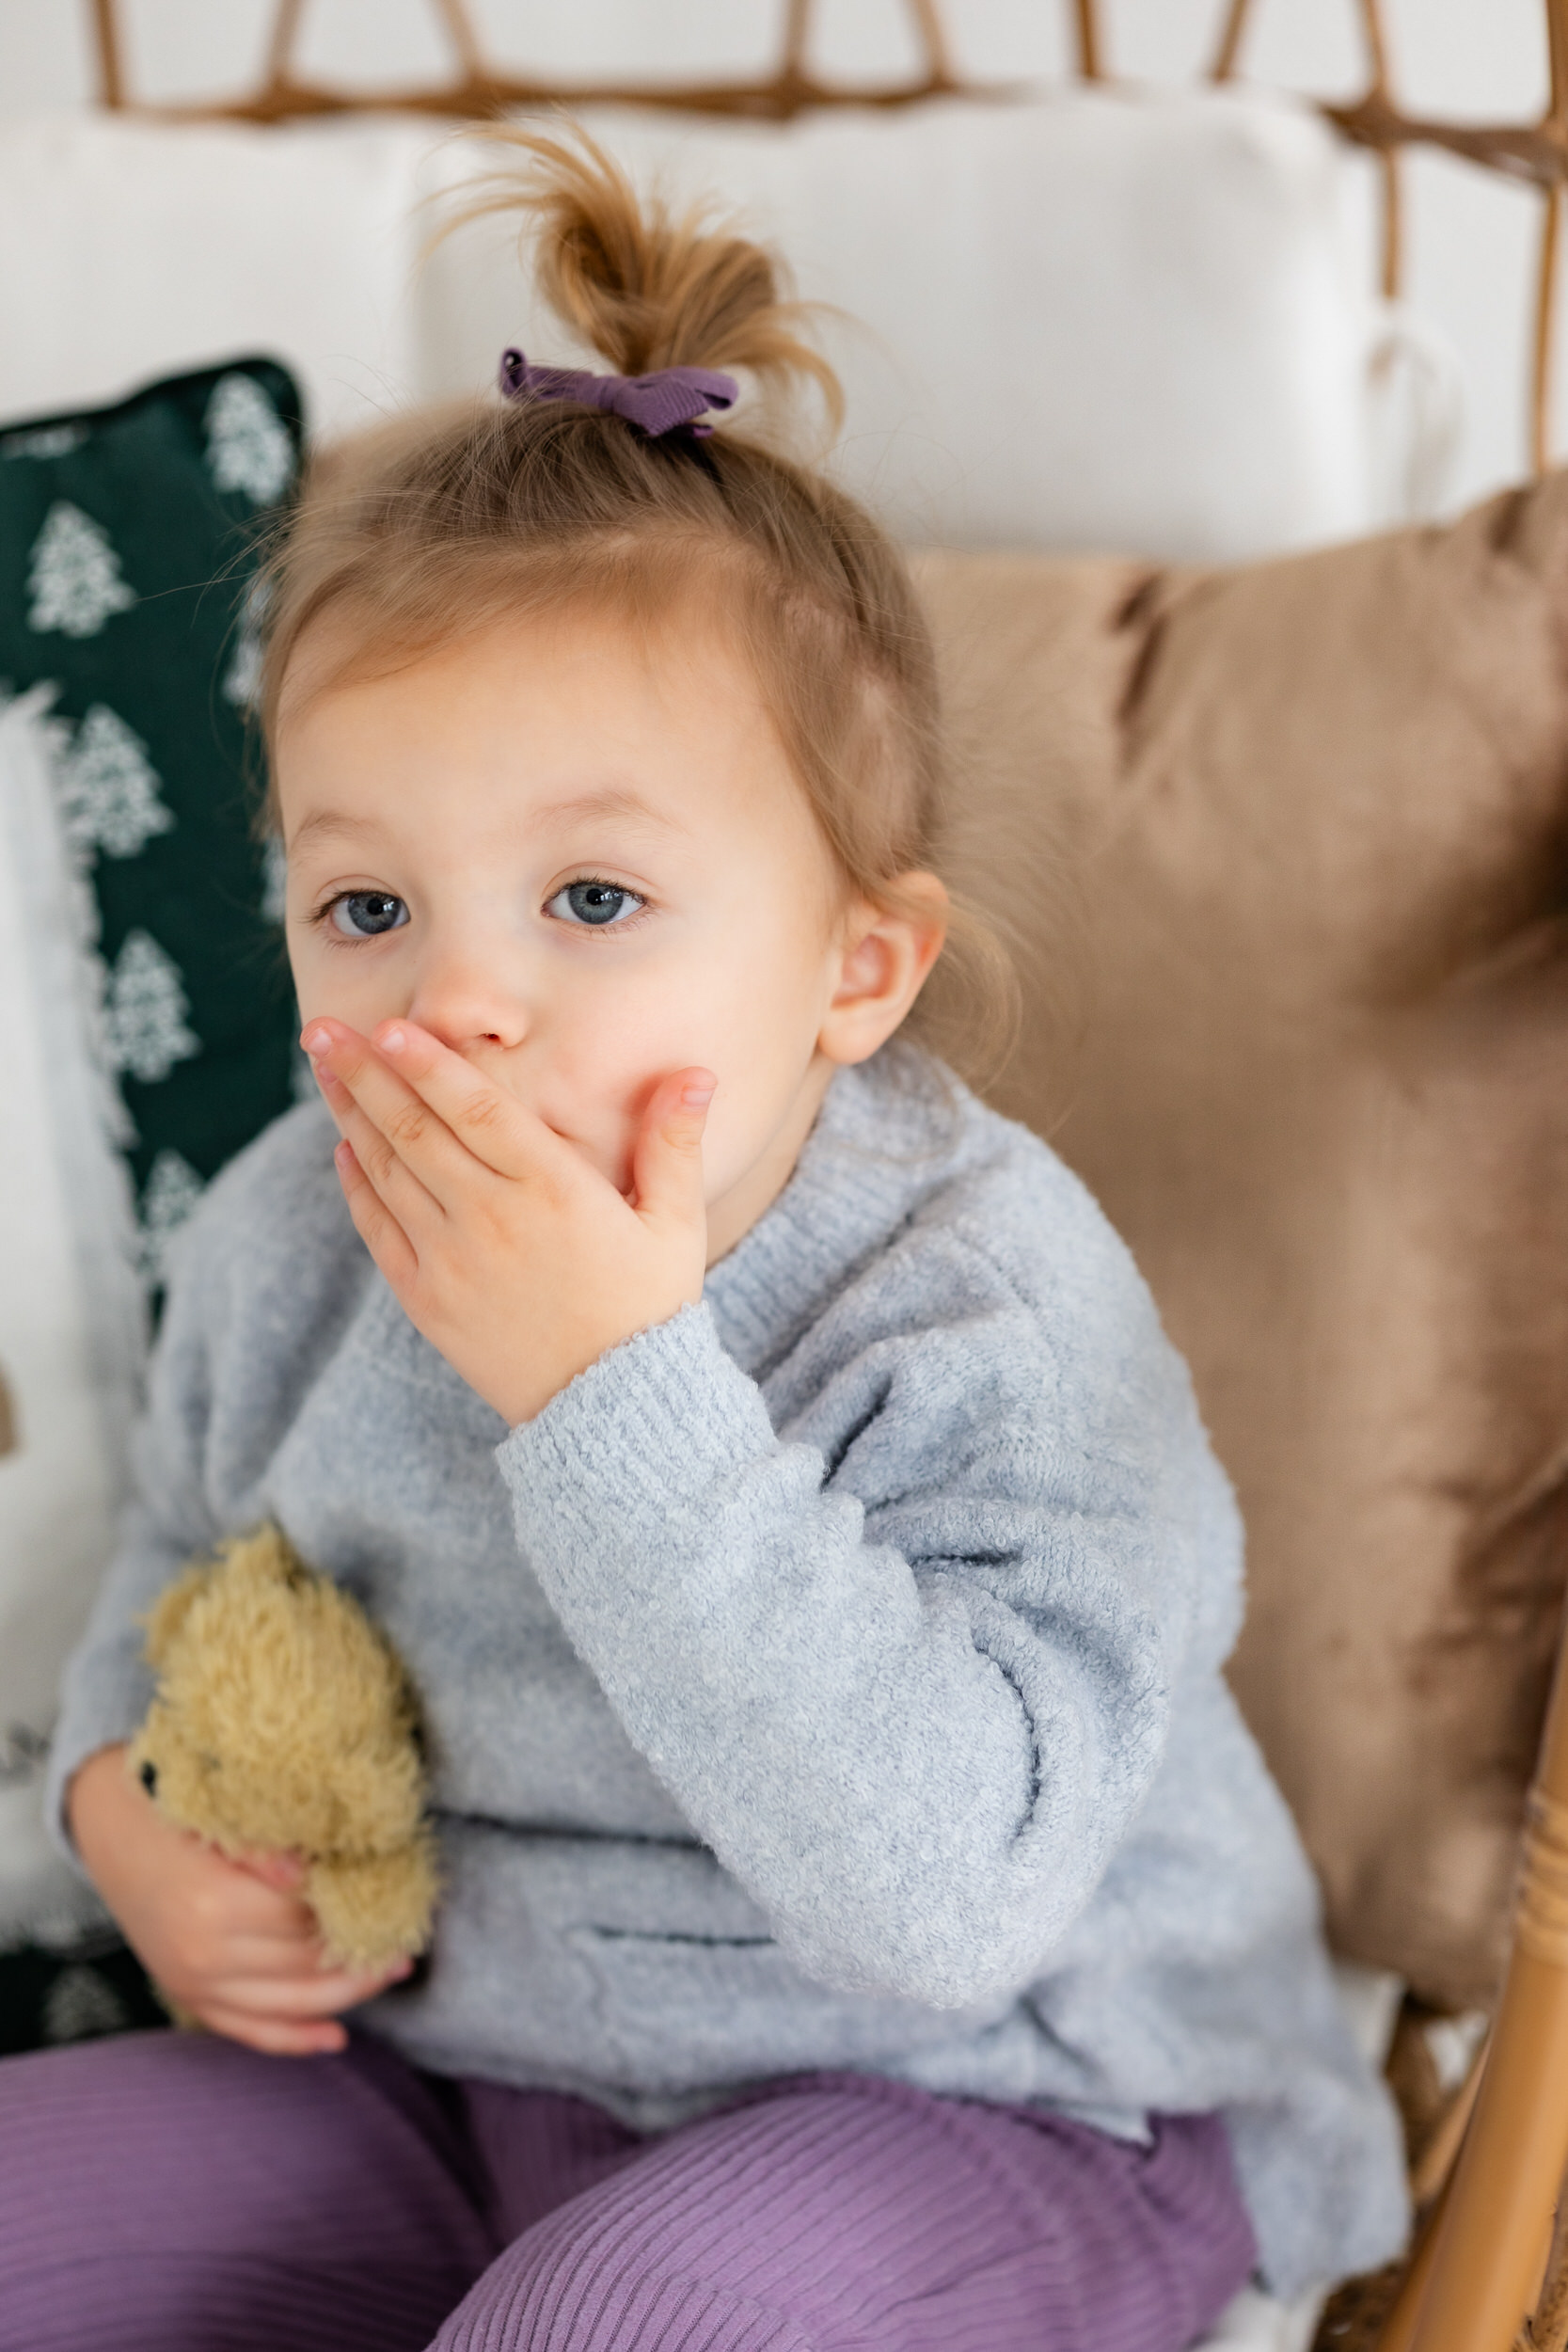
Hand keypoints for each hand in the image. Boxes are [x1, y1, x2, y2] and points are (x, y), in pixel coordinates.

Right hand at [68, 1745, 408, 2054]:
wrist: (109, 1831)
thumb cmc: (173, 1808)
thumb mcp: (219, 1813)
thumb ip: (262, 1847)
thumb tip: (305, 1875)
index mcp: (214, 1903)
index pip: (307, 1919)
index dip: (354, 1910)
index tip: (396, 1900)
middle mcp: (203, 1955)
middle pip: (305, 1966)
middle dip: (362, 1956)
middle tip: (408, 1940)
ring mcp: (193, 1984)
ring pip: (289, 2005)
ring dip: (346, 1995)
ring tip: (392, 1972)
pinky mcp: (189, 1997)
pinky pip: (248, 2030)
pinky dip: (294, 2039)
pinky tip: (336, 2037)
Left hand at [301, 1017, 714, 1424]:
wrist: (610, 1411)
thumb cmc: (649, 1310)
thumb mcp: (676, 1225)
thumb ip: (675, 1143)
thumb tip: (698, 1073)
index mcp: (555, 1191)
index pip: (477, 1109)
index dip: (428, 1064)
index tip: (388, 1025)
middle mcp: (493, 1219)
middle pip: (415, 1129)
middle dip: (364, 1073)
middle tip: (324, 1030)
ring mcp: (452, 1261)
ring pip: (388, 1172)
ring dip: (351, 1115)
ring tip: (324, 1068)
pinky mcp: (427, 1301)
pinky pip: (379, 1230)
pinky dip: (357, 1184)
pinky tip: (344, 1147)